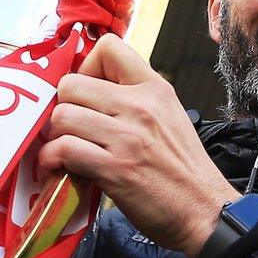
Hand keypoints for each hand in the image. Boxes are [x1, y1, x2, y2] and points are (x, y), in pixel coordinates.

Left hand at [39, 35, 239, 257]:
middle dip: (63, 107)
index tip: (89, 94)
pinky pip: (64, 149)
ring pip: (61, 116)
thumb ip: (135, 100)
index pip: (108, 47)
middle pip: (71, 84)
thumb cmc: (183, 169)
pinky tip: (60, 168)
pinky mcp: (114, 168)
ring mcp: (126, 137)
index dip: (87, 68)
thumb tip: (92, 94)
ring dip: (55, 136)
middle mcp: (140, 106)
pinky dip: (52, 159)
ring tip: (63, 150)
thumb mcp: (169, 117)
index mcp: (154, 88)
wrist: (204, 211)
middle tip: (70, 128)